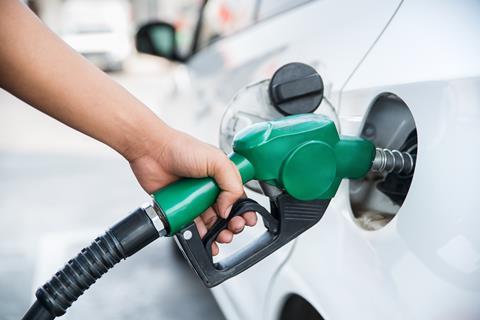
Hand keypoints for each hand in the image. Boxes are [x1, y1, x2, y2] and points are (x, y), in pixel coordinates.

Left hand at [129, 127, 256, 254]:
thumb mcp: (217, 160)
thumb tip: (229, 208)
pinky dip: (199, 236)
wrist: (152, 152)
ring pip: (211, 224)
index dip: (245, 210)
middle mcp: (210, 189)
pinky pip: (192, 227)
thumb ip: (231, 184)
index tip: (247, 219)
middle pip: (227, 214)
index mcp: (222, 177)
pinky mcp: (181, 209)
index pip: (239, 198)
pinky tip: (204, 238)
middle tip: (233, 228)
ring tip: (221, 236)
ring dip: (219, 234)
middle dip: (234, 225)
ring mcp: (196, 200)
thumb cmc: (181, 148)